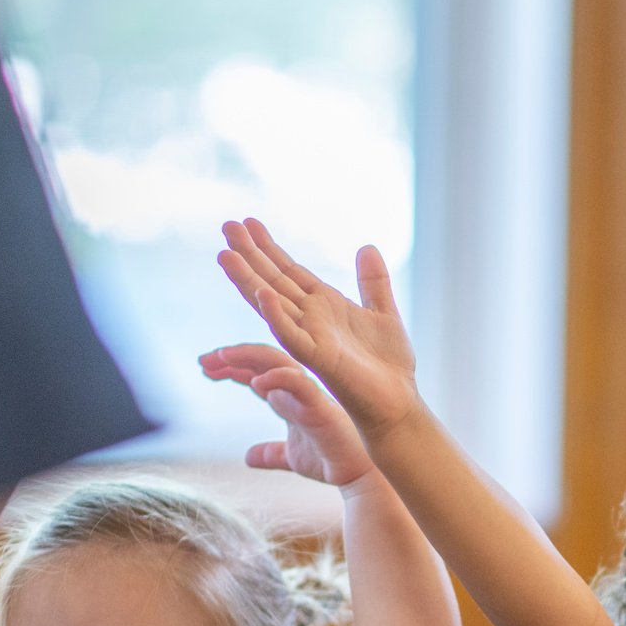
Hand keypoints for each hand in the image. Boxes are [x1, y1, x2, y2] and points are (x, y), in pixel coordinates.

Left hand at [198, 342, 374, 486]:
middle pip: (261, 359)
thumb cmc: (330, 462)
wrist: (359, 476)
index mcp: (289, 397)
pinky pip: (297, 383)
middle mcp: (297, 389)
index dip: (230, 367)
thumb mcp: (290, 457)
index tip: (204, 368)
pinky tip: (255, 383)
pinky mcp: (319, 405)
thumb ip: (270, 453)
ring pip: (276, 360)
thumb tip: (249, 457)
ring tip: (220, 358)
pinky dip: (276, 378)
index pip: (256, 372)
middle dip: (230, 356)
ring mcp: (308, 393)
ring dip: (246, 356)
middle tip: (203, 360)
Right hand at [217, 219, 419, 439]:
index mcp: (324, 306)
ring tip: (226, 256)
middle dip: (250, 255)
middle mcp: (311, 319)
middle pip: (273, 281)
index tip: (248, 223)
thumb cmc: (390, 365)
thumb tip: (367, 246)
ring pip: (272, 305)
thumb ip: (373, 282)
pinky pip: (292, 337)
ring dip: (248, 281)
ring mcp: (311, 338)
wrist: (399, 403)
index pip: (289, 271)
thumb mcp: (383, 312)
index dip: (268, 247)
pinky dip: (277, 316)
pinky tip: (263, 294)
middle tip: (226, 226)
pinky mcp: (319, 359)